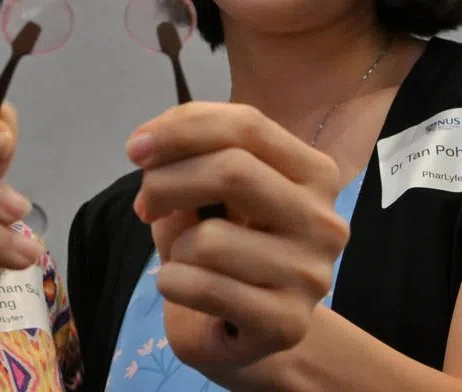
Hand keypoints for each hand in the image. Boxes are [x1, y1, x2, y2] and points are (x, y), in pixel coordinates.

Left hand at [127, 102, 347, 376]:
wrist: (251, 336)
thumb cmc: (227, 252)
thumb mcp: (208, 195)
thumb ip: (188, 159)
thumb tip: (150, 147)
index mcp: (314, 173)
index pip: (247, 125)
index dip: (181, 128)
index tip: (136, 148)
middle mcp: (324, 220)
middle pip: (232, 171)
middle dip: (166, 182)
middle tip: (144, 205)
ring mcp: (311, 275)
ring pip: (210, 239)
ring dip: (175, 247)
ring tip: (184, 260)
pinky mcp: (286, 323)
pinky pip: (203, 287)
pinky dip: (172, 283)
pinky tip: (182, 288)